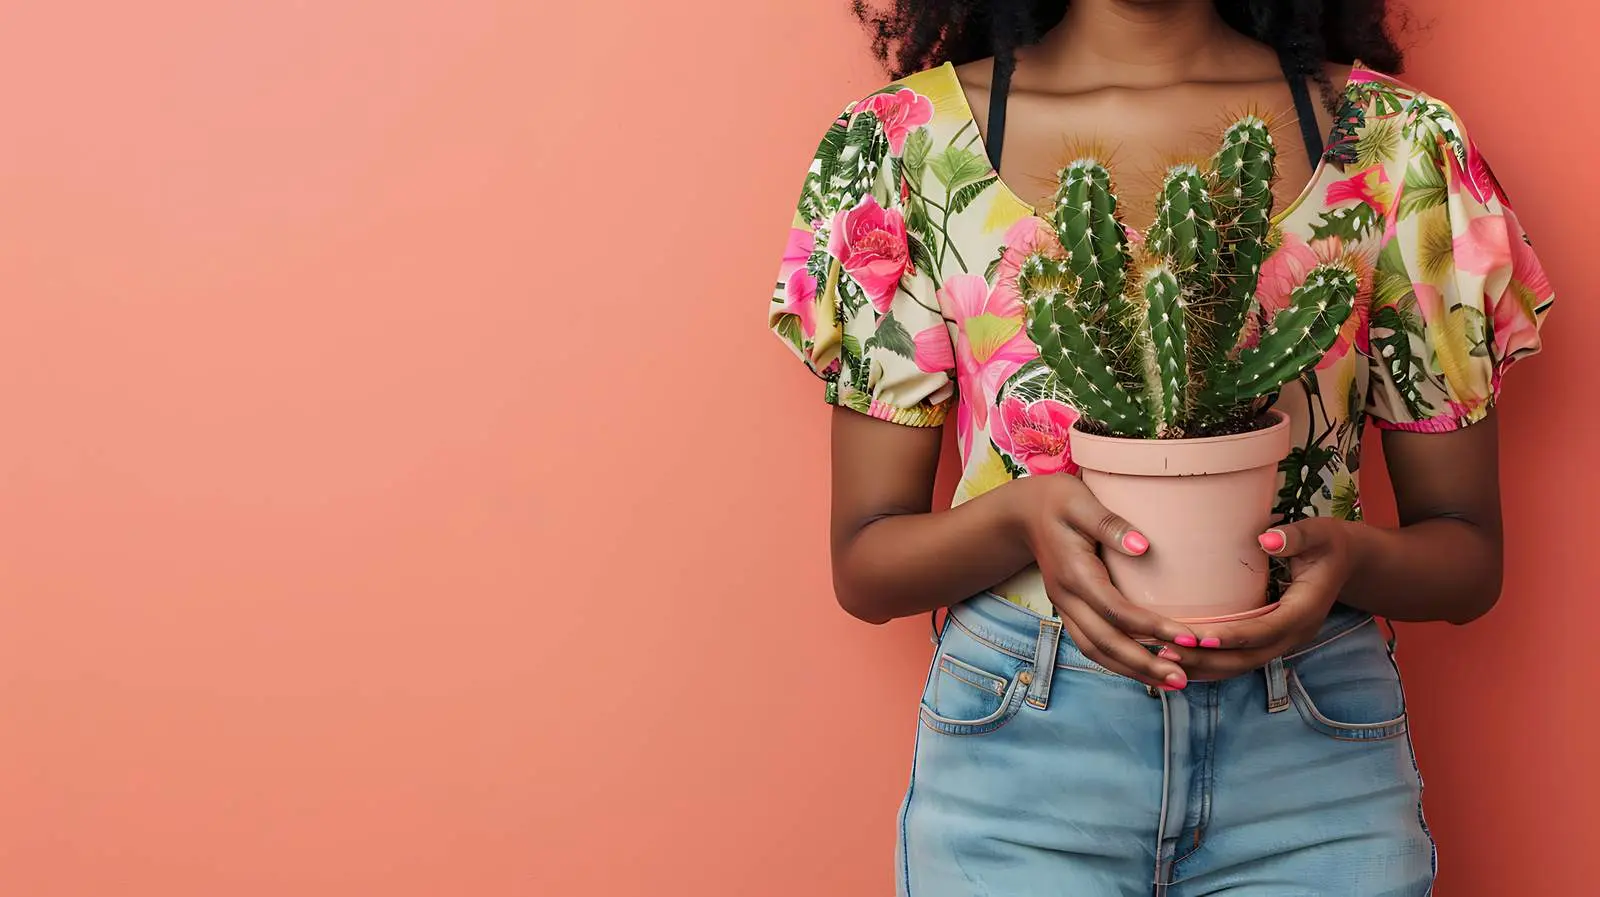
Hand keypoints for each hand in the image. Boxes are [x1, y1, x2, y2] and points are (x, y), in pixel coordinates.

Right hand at [1012, 475, 1198, 690]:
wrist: (1023, 514)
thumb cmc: (1057, 501)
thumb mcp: (1080, 501)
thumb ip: (1109, 523)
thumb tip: (1143, 547)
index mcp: (1074, 573)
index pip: (1116, 610)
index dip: (1152, 628)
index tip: (1188, 637)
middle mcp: (1067, 598)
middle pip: (1105, 643)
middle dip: (1144, 664)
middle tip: (1183, 679)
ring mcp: (1065, 608)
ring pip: (1096, 652)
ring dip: (1133, 671)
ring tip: (1171, 682)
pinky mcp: (1070, 611)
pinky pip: (1093, 645)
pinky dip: (1119, 662)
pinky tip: (1146, 669)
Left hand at [1175, 517, 1357, 680]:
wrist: (1346, 562)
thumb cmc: (1328, 544)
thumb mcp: (1319, 533)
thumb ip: (1296, 537)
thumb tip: (1267, 539)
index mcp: (1305, 611)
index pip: (1264, 631)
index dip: (1231, 636)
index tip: (1198, 637)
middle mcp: (1294, 634)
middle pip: (1248, 658)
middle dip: (1208, 659)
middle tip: (1167, 652)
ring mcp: (1283, 641)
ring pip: (1242, 664)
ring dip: (1205, 666)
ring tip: (1165, 658)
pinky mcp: (1272, 640)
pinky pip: (1241, 659)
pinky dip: (1212, 663)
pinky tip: (1182, 659)